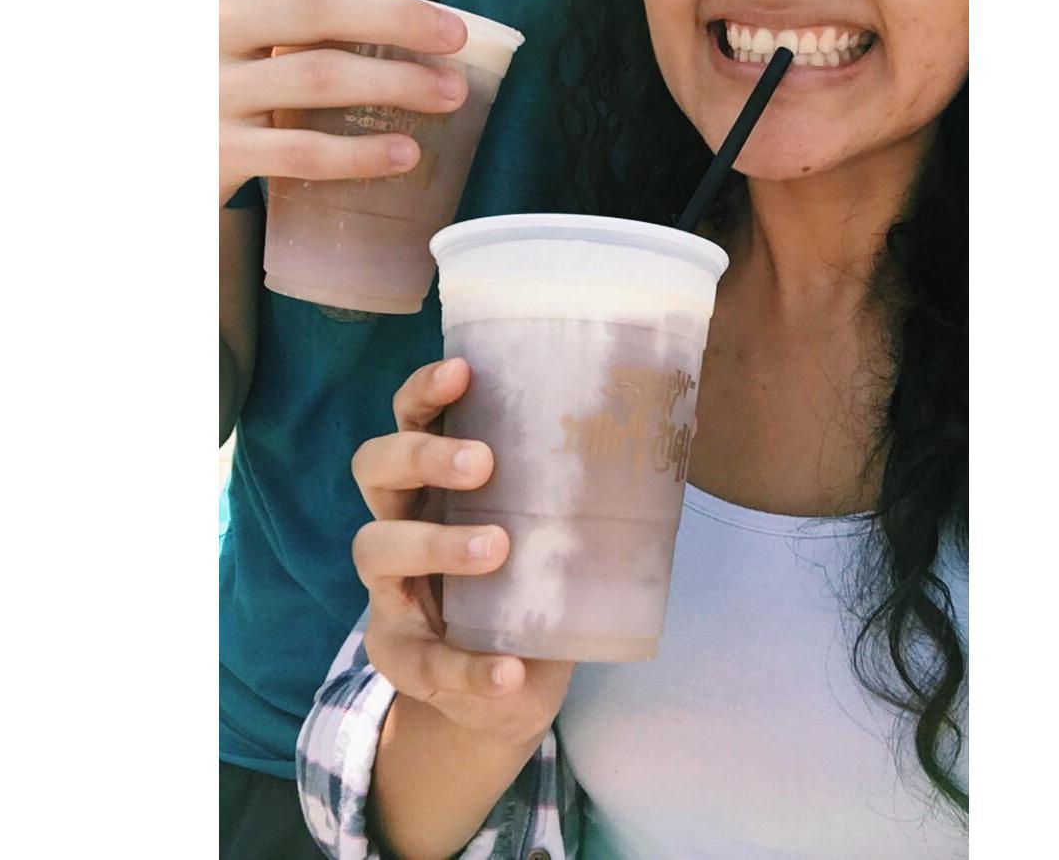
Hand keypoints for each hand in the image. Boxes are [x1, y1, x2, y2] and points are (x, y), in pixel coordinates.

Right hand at [219, 0, 470, 206]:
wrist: (154, 160)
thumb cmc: (222, 85)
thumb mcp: (239, 30)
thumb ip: (296, 13)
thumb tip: (419, 21)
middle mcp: (209, 24)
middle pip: (316, 3)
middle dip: (397, 17)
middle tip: (456, 34)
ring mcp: (211, 89)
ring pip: (320, 76)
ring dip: (397, 83)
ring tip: (450, 94)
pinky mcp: (219, 152)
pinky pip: (302, 150)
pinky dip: (360, 152)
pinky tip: (405, 152)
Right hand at [351, 358, 574, 748]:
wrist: (504, 687)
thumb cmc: (531, 581)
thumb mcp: (556, 529)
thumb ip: (592, 484)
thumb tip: (682, 419)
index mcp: (435, 479)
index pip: (411, 418)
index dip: (425, 391)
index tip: (463, 372)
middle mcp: (400, 521)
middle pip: (376, 467)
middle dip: (423, 455)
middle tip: (482, 462)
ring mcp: (390, 590)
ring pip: (376, 549)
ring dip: (437, 543)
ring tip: (497, 547)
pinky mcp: (400, 657)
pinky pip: (424, 661)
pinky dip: (470, 668)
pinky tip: (511, 671)